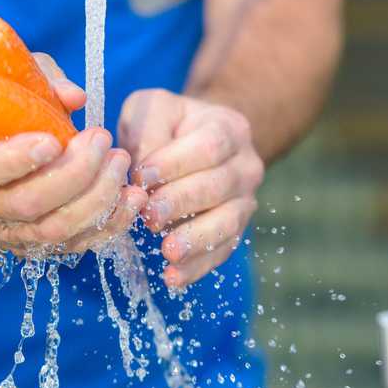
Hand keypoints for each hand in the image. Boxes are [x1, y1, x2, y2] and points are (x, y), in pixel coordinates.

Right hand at [0, 54, 147, 254]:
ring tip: (121, 163)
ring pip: (53, 231)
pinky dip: (107, 224)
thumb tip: (75, 97)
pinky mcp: (25, 247)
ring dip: (97, 199)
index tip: (55, 139)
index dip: (17, 158)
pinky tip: (129, 196)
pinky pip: (71, 246)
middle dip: (75, 174)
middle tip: (103, 140)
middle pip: (26, 205)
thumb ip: (34, 81)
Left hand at [118, 89, 263, 288]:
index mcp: (228, 128)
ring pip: (227, 222)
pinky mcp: (234, 230)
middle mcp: (245, 165)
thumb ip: (147, 129)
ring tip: (168, 252)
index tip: (141, 176)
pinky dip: (198, 267)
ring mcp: (244, 201)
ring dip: (196, 239)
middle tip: (150, 216)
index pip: (209, 146)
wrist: (199, 142)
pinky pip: (221, 251)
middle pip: (219, 187)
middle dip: (182, 203)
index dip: (175, 163)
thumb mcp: (153, 109)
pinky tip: (173, 278)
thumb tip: (141, 171)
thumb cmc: (168, 125)